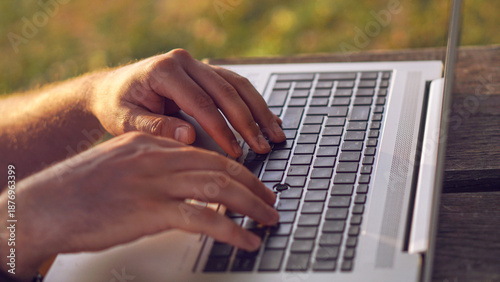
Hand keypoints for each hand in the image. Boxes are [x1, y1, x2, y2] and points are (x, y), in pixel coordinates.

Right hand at [0, 132, 277, 278]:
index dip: (237, 167)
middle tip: (271, 199)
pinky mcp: (151, 210)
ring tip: (269, 218)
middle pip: (221, 166)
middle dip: (254, 184)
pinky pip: (204, 218)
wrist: (43, 205)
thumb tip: (183, 178)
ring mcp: (156, 182)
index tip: (253, 181)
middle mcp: (158, 156)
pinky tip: (247, 239)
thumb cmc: (78, 189)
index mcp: (152, 141)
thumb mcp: (120, 163)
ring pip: (220, 187)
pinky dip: (232, 229)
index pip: (207, 151)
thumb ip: (153, 164)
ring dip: (252, 204)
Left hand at [90, 49, 285, 157]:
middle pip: (226, 91)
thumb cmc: (118, 105)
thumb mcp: (125, 120)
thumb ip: (154, 127)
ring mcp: (198, 65)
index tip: (235, 152)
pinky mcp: (206, 73)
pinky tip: (269, 119)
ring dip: (260, 111)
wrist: (113, 88)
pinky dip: (254, 104)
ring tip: (276, 134)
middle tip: (264, 146)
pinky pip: (236, 86)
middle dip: (248, 121)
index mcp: (165, 71)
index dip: (221, 129)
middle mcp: (185, 62)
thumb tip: (188, 136)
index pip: (201, 103)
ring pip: (238, 86)